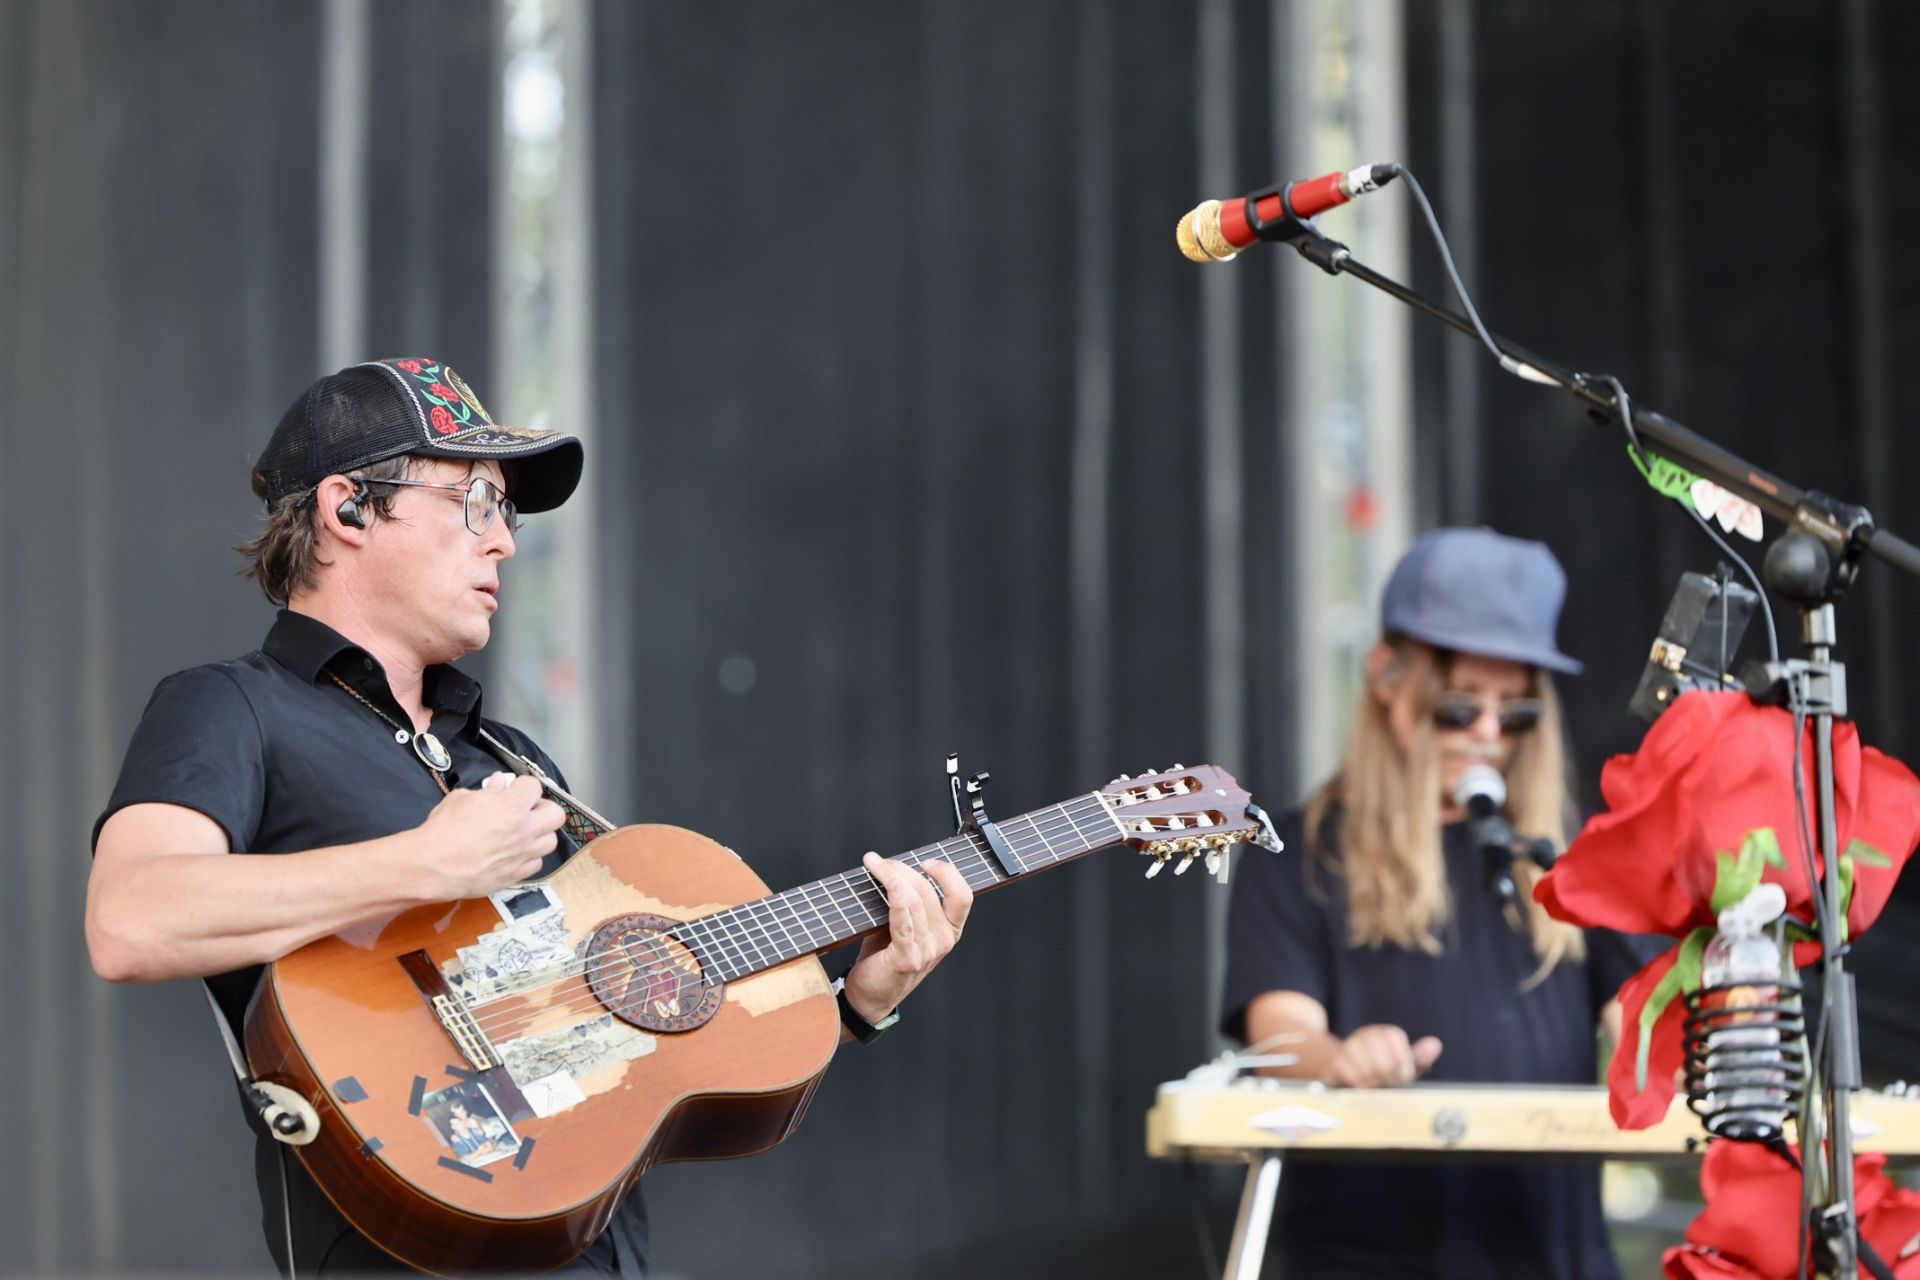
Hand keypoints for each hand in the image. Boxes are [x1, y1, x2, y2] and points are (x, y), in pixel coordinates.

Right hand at [410, 773, 564, 898]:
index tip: (513, 789)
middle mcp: (525, 830)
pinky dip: (529, 857)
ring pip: (551, 842)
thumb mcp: (461, 798)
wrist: (433, 866)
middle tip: (526, 810)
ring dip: (540, 834)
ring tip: (523, 833)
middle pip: (556, 814)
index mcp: (513, 806)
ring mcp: (523, 855)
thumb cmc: (443, 829)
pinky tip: (515, 854)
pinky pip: (535, 864)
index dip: (522, 785)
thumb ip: (486, 791)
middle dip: (543, 809)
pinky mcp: (515, 875)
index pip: (534, 786)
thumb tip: (498, 784)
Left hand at [841, 853, 972, 1023]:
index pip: (962, 895)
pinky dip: (895, 897)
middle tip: (879, 861)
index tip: (925, 863)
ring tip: (872, 864)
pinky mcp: (907, 958)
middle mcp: (943, 940)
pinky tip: (887, 883)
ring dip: (890, 876)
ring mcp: (927, 951)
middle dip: (901, 869)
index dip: (947, 873)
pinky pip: (903, 921)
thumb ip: (910, 903)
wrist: (871, 996)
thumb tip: (894, 868)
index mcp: (950, 931)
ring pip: (913, 900)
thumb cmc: (885, 957)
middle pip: (928, 891)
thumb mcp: (908, 927)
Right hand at [1325, 1023, 1442, 1087]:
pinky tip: (1362, 1086)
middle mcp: (1364, 1035)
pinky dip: (1360, 1085)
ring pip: (1368, 1070)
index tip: (1404, 1073)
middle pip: (1383, 1058)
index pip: (1393, 1036)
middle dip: (1389, 1076)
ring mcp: (1348, 1048)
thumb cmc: (1378, 1068)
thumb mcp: (1401, 1063)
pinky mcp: (1336, 1062)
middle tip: (1389, 1083)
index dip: (1401, 1058)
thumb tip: (1436, 1043)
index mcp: (1383, 1033)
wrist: (1339, 1067)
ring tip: (1375, 1085)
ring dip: (1374, 1083)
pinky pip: (1353, 1077)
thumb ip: (1420, 1056)